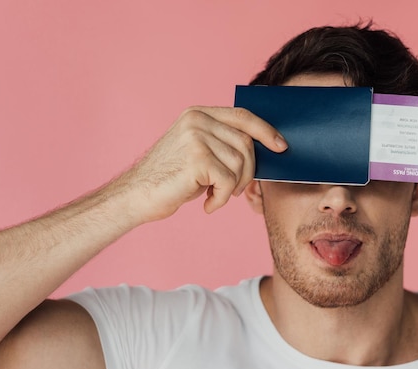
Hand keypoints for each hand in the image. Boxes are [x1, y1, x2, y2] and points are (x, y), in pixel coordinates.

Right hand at [115, 106, 286, 221]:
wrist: (136, 196)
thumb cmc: (171, 179)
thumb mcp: (199, 152)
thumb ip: (223, 143)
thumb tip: (265, 148)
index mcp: (199, 114)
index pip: (243, 116)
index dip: (266, 130)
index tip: (281, 146)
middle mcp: (197, 120)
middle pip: (246, 144)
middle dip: (248, 172)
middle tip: (234, 190)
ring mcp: (196, 137)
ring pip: (239, 164)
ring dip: (233, 187)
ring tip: (214, 195)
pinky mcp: (196, 158)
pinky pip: (228, 181)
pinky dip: (221, 199)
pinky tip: (207, 204)